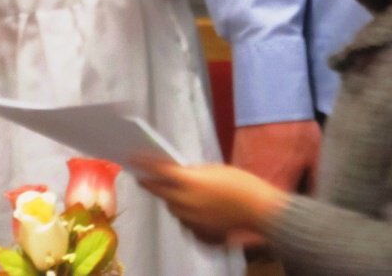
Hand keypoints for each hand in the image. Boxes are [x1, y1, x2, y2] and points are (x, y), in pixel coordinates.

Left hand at [136, 160, 286, 244]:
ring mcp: (191, 221)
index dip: (144, 164)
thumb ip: (194, 173)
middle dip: (152, 184)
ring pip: (173, 208)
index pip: (159, 172)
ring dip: (172, 199)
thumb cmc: (241, 184)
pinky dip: (187, 213)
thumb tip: (181, 174)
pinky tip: (196, 207)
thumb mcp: (215, 170)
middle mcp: (185, 203)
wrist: (259, 210)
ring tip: (176, 191)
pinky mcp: (198, 233)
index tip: (133, 158)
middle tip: (144, 177)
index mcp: (188, 183)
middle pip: (161, 192)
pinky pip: (186, 221)